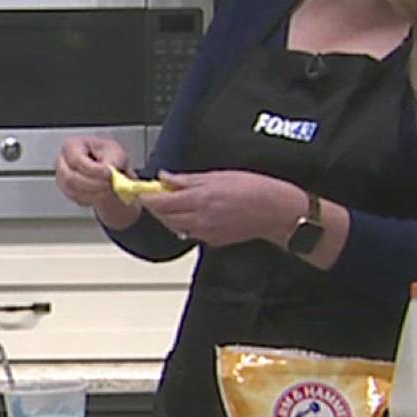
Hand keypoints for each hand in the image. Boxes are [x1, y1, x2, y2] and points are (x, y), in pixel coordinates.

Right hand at [54, 136, 129, 205]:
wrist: (108, 169)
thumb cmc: (108, 156)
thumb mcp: (115, 153)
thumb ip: (113, 161)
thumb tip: (110, 171)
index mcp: (72, 146)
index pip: (77, 160)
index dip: (94, 170)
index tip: (110, 174)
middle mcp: (62, 162)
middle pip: (71, 178)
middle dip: (93, 184)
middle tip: (111, 185)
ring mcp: (62, 177)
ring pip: (73, 191)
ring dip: (94, 193)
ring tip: (109, 189)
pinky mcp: (67, 190)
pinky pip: (76, 198)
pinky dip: (91, 199)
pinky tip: (102, 194)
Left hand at [139, 170, 303, 246]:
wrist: (276, 211)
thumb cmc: (254, 189)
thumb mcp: (217, 175)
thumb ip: (186, 179)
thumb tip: (164, 176)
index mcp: (199, 200)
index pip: (160, 202)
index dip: (146, 197)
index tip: (139, 191)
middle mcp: (199, 220)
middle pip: (163, 216)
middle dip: (156, 206)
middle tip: (155, 193)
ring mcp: (206, 233)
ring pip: (175, 226)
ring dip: (169, 215)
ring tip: (176, 201)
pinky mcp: (213, 241)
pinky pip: (191, 233)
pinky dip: (185, 223)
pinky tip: (194, 213)